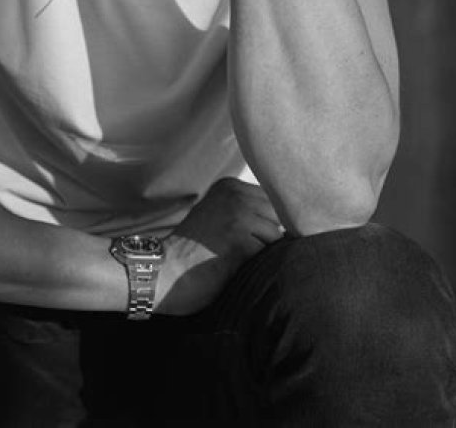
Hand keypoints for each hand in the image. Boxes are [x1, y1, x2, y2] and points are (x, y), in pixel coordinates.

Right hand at [154, 177, 285, 316]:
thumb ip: (248, 210)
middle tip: (244, 251)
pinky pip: (267, 254)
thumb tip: (292, 219)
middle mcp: (235, 195)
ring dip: (262, 253)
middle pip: (278, 216)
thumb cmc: (194, 250)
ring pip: (276, 236)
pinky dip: (255, 265)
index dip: (267, 222)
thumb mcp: (219, 216)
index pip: (272, 200)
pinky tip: (232, 267)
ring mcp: (237, 215)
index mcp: (230, 186)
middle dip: (269, 237)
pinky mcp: (239, 240)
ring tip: (235, 259)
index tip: (250, 237)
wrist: (163, 270)